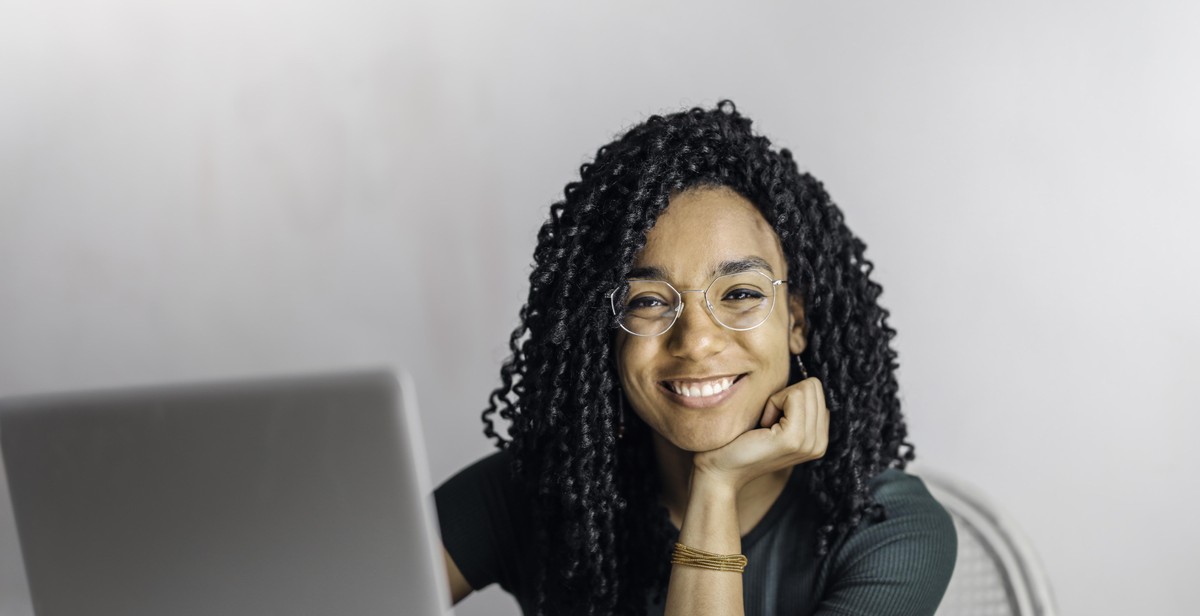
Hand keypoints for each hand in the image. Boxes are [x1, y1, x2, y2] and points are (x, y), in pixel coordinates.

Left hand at [692, 377, 829, 491]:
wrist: (719, 471)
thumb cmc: (739, 441)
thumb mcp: (775, 421)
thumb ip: (795, 406)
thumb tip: (804, 379)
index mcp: (818, 438)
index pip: (817, 391)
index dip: (788, 397)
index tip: (770, 420)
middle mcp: (819, 443)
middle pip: (814, 387)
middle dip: (785, 396)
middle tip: (766, 422)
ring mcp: (809, 442)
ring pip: (806, 388)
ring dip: (778, 400)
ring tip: (764, 426)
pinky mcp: (794, 438)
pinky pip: (793, 395)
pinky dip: (773, 403)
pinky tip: (762, 426)